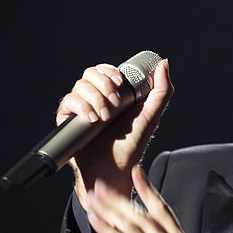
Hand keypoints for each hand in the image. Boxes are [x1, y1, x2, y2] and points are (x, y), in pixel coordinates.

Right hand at [56, 59, 173, 208]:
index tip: (120, 82)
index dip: (111, 72)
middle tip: (114, 103)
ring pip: (80, 86)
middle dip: (103, 85)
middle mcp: (96, 98)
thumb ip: (162, 90)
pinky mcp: (69, 119)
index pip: (106, 70)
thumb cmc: (132, 146)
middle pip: (91, 73)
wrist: (112, 169)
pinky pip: (68, 101)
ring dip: (95, 98)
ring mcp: (82, 108)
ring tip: (104, 118)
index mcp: (114, 94)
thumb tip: (164, 63)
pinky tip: (91, 120)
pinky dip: (81, 107)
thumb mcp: (151, 115)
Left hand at [87, 166, 193, 232]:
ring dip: (107, 209)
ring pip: (129, 225)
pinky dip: (105, 227)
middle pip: (141, 214)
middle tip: (101, 185)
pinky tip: (95, 218)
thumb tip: (139, 218)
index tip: (136, 172)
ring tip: (93, 198)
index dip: (148, 188)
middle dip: (118, 197)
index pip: (162, 208)